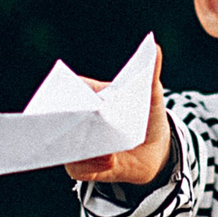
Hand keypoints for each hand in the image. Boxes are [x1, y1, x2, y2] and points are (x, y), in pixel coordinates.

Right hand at [67, 47, 171, 184]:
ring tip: (103, 147)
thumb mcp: (151, 94)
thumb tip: (155, 47)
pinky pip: (77, 169)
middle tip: (81, 122)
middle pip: (61, 121)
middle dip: (66, 123)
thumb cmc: (147, 114)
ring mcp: (79, 143)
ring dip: (81, 147)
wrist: (156, 149)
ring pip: (65, 147)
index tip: (70, 97)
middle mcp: (78, 120)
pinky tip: (109, 161)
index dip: (63, 94)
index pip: (67, 91)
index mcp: (88, 96)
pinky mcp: (84, 166)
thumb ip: (150, 73)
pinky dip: (90, 166)